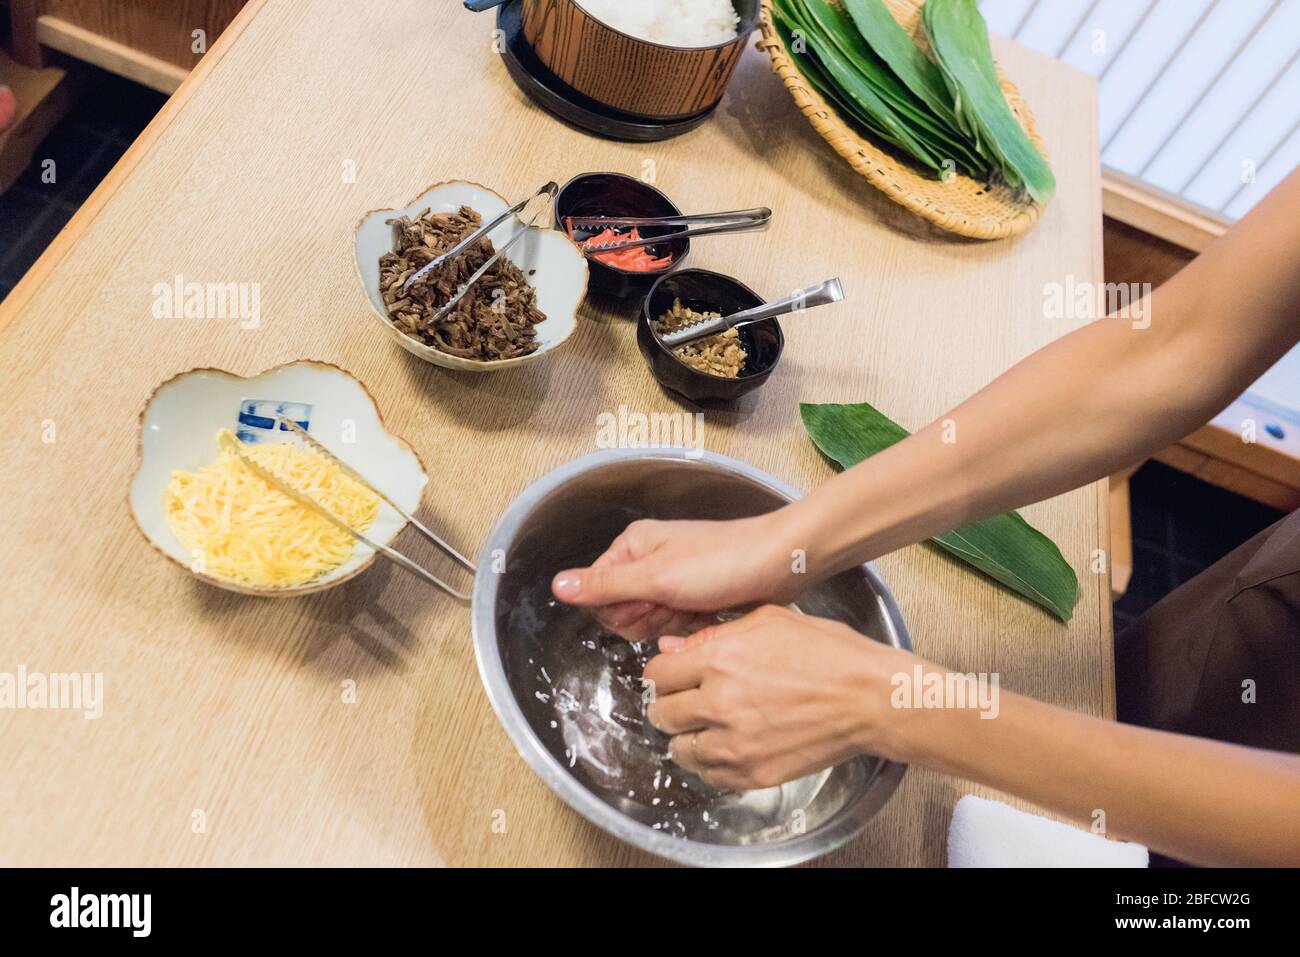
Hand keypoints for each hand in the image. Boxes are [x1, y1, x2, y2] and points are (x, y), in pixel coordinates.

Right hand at [551, 512, 804, 641]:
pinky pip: (675, 627)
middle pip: (622, 613)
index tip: (652, 601)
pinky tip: (710, 617)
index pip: (598, 595)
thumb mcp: (658, 577)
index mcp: (632, 547)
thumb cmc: (723, 562)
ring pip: (649, 624)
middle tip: (679, 604)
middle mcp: (647, 561)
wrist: (780, 565)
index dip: (622, 609)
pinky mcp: (693, 599)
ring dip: (672, 624)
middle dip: (649, 618)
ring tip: (698, 609)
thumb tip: (558, 586)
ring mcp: (671, 581)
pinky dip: (691, 628)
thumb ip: (605, 585)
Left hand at [643, 604, 914, 789]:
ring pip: (679, 750)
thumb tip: (673, 647)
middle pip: (662, 714)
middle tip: (689, 702)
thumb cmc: (830, 654)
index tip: (674, 678)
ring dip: (688, 738)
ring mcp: (735, 744)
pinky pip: (709, 776)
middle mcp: (720, 703)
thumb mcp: (770, 621)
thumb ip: (713, 634)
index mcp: (721, 659)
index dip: (665, 674)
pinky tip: (730, 746)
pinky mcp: (752, 773)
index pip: (657, 675)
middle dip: (672, 706)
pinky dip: (712, 764)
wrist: (870, 699)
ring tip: (710, 727)